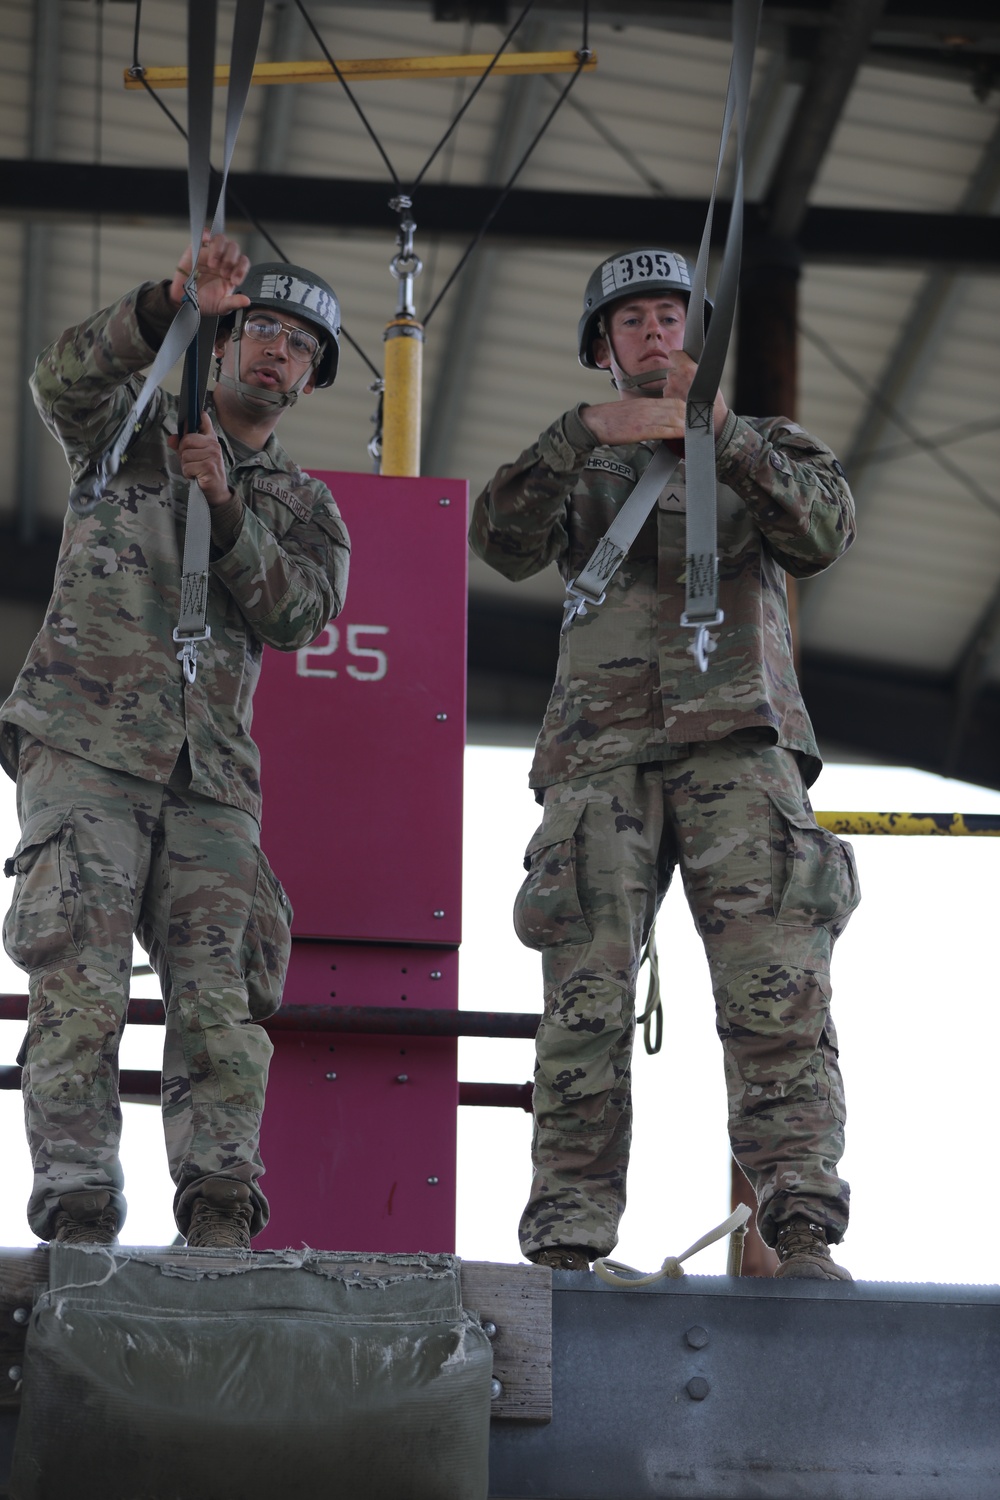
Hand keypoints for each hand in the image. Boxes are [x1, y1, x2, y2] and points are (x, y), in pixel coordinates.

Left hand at [168, 411, 232, 507]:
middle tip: (192, 462)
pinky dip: (188, 474)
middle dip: (183, 453)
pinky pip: (187, 466)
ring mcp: (213, 455)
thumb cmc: (204, 473)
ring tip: (195, 471)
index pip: (203, 420)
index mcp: (210, 439)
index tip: (195, 416)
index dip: (196, 417)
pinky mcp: (209, 466)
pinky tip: (196, 476)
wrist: (216, 492)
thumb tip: (171, 438)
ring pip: (185, 455)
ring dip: (186, 466)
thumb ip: (181, 445)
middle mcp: (214, 444)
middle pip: (186, 440)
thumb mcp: (191, 456)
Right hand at [169, 233, 250, 317]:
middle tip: (223, 273)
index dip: (241, 270)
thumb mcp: (220, 307)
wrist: (183, 300)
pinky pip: (203, 236)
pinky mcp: (197, 249)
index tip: (234, 281)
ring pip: (221, 240)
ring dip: (219, 251)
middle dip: (230, 260)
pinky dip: (206, 234)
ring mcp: (210, 253)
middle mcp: (223, 261)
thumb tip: (246, 301)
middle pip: (234, 248)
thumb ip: (233, 303)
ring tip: (212, 265)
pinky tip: (206, 240)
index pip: (243, 263)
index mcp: (232, 273)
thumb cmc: (203, 302)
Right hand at [583, 349, 728, 446]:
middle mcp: (647, 408)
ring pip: (673, 417)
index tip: (695, 416)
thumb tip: (657, 422)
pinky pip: (662, 429)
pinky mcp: (640, 429)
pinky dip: (675, 432)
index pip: (672, 402)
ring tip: (698, 431)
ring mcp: (644, 418)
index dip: (686, 409)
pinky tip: (683, 435)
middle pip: (677, 408)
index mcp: (645, 403)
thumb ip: (645, 415)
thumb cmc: (608, 421)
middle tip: (703, 424)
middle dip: (691, 416)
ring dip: (687, 424)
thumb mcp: (629, 413)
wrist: (591, 423)